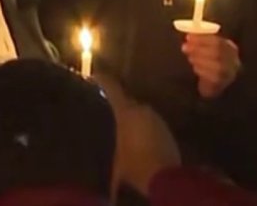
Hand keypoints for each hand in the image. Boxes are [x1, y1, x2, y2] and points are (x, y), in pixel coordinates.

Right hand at [94, 74, 180, 197]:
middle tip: (102, 110)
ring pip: (138, 112)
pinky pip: (148, 123)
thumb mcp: (112, 158)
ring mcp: (157, 120)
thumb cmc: (134, 165)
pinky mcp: (167, 131)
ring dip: (129, 117)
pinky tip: (134, 138)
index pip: (111, 86)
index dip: (100, 80)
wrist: (166, 180)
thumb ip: (104, 146)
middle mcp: (142, 110)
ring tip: (117, 126)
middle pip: (125, 100)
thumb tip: (89, 145)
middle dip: (115, 104)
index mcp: (126, 111)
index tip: (91, 77)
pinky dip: (141, 127)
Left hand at [182, 34, 240, 98]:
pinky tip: (195, 68)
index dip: (202, 39)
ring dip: (199, 60)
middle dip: (198, 49)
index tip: (188, 37)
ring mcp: (230, 73)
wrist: (213, 83)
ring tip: (190, 57)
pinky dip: (202, 70)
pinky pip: (213, 77)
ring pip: (216, 66)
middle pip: (218, 53)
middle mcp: (234, 61)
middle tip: (185, 47)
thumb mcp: (206, 48)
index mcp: (231, 48)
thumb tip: (190, 34)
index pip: (218, 42)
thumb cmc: (208, 61)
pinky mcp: (223, 84)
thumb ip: (201, 41)